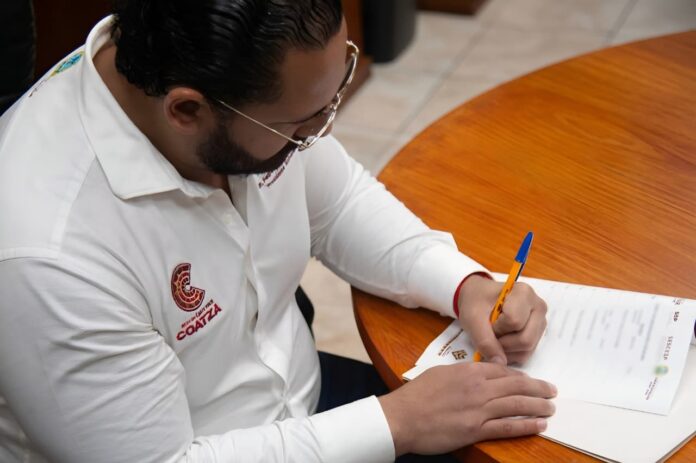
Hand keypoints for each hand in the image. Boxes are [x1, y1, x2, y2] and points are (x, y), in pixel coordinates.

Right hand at [378, 362, 555, 455]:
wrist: (403, 417)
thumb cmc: (416, 395)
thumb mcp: (440, 373)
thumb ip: (462, 372)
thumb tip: (477, 372)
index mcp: (468, 372)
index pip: (502, 371)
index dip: (520, 376)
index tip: (530, 380)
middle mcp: (478, 388)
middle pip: (516, 386)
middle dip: (537, 388)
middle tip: (552, 390)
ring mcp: (479, 410)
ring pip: (517, 405)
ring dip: (538, 406)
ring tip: (551, 407)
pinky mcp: (476, 430)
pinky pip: (507, 427)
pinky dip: (526, 425)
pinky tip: (539, 425)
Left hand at [457, 274, 546, 364]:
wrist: (477, 299)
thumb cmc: (476, 302)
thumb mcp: (473, 318)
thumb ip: (484, 340)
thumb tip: (499, 362)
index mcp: (524, 293)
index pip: (514, 322)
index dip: (497, 328)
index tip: (488, 322)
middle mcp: (538, 307)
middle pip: (525, 339)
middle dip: (503, 342)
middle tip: (490, 333)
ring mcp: (540, 322)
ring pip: (527, 348)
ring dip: (506, 349)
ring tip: (494, 336)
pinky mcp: (537, 335)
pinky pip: (527, 353)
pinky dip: (510, 353)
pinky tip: (500, 342)